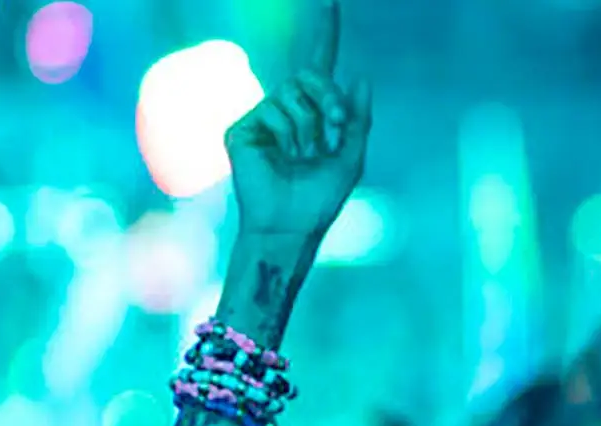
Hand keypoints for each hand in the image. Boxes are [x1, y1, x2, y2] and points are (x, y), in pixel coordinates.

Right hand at [225, 0, 372, 244]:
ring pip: (292, 94)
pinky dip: (286, 135)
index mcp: (312, 115)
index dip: (325, 32)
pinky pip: (272, 110)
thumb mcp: (350, 157)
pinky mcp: (240, 129)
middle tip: (335, 125)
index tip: (331, 0)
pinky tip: (282, 158)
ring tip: (302, 157)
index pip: (319, 66)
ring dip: (308, 126)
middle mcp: (285, 111)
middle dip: (328, 96)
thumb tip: (360, 76)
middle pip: (310, 74)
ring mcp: (261, 119)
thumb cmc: (319, 200)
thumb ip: (356, 119)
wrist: (290, 227)